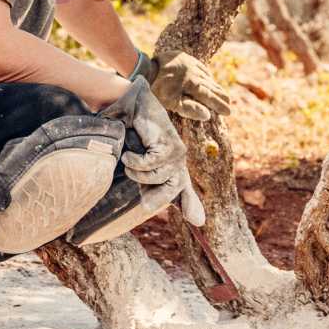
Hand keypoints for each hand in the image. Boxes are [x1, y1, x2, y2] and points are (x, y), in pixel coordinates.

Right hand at [100, 80, 205, 225]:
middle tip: (137, 186)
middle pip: (172, 191)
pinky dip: (135, 161)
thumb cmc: (132, 134)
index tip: (199, 222)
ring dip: (136, 172)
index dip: (190, 205)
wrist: (130, 107)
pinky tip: (129, 152)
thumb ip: (148, 184)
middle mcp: (179, 161)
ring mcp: (177, 153)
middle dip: (154, 195)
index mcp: (174, 166)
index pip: (184, 190)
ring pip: (157, 178)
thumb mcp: (140, 164)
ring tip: (129, 159)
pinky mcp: (170, 145)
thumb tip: (152, 207)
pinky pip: (151, 165)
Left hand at [136, 50, 232, 120]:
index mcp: (193, 85)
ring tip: (220, 92)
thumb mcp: (171, 103)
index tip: (229, 111)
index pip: (210, 97)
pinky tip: (208, 76)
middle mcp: (194, 72)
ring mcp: (189, 63)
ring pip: (206, 75)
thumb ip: (190, 109)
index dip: (220, 105)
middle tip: (229, 102)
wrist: (143, 68)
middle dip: (220, 95)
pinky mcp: (183, 57)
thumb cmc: (156, 89)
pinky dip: (205, 73)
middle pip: (211, 85)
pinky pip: (199, 65)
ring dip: (214, 84)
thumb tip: (207, 114)